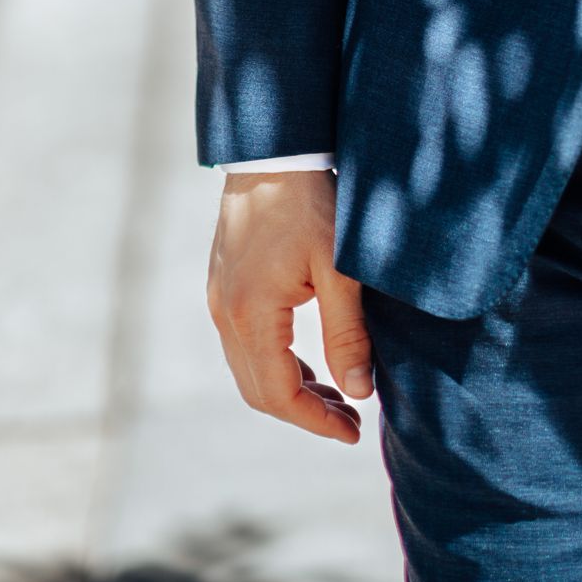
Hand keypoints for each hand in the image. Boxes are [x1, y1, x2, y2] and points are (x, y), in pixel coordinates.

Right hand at [207, 169, 371, 442]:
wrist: (274, 149)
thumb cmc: (312, 202)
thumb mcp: (340, 267)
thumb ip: (348, 333)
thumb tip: (360, 393)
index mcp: (250, 313)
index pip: (279, 393)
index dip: (316, 421)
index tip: (353, 431)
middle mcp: (225, 313)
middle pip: (259, 390)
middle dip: (305, 412)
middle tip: (350, 420)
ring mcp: (220, 299)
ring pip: (250, 370)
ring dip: (290, 390)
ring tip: (338, 396)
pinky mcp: (224, 285)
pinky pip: (245, 344)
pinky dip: (276, 364)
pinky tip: (310, 362)